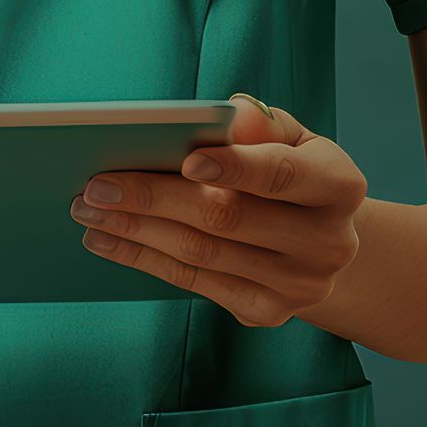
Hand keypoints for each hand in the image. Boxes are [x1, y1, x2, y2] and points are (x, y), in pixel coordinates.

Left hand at [72, 93, 366, 326]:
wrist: (322, 241)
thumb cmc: (294, 172)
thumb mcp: (292, 139)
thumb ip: (262, 124)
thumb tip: (232, 114)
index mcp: (340, 186)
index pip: (283, 175)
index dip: (236, 167)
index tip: (185, 160)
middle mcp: (328, 242)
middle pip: (228, 217)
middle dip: (156, 197)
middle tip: (97, 183)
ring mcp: (298, 286)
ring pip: (201, 254)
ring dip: (136, 230)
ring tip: (87, 208)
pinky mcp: (266, 312)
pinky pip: (193, 283)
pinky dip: (143, 258)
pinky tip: (107, 238)